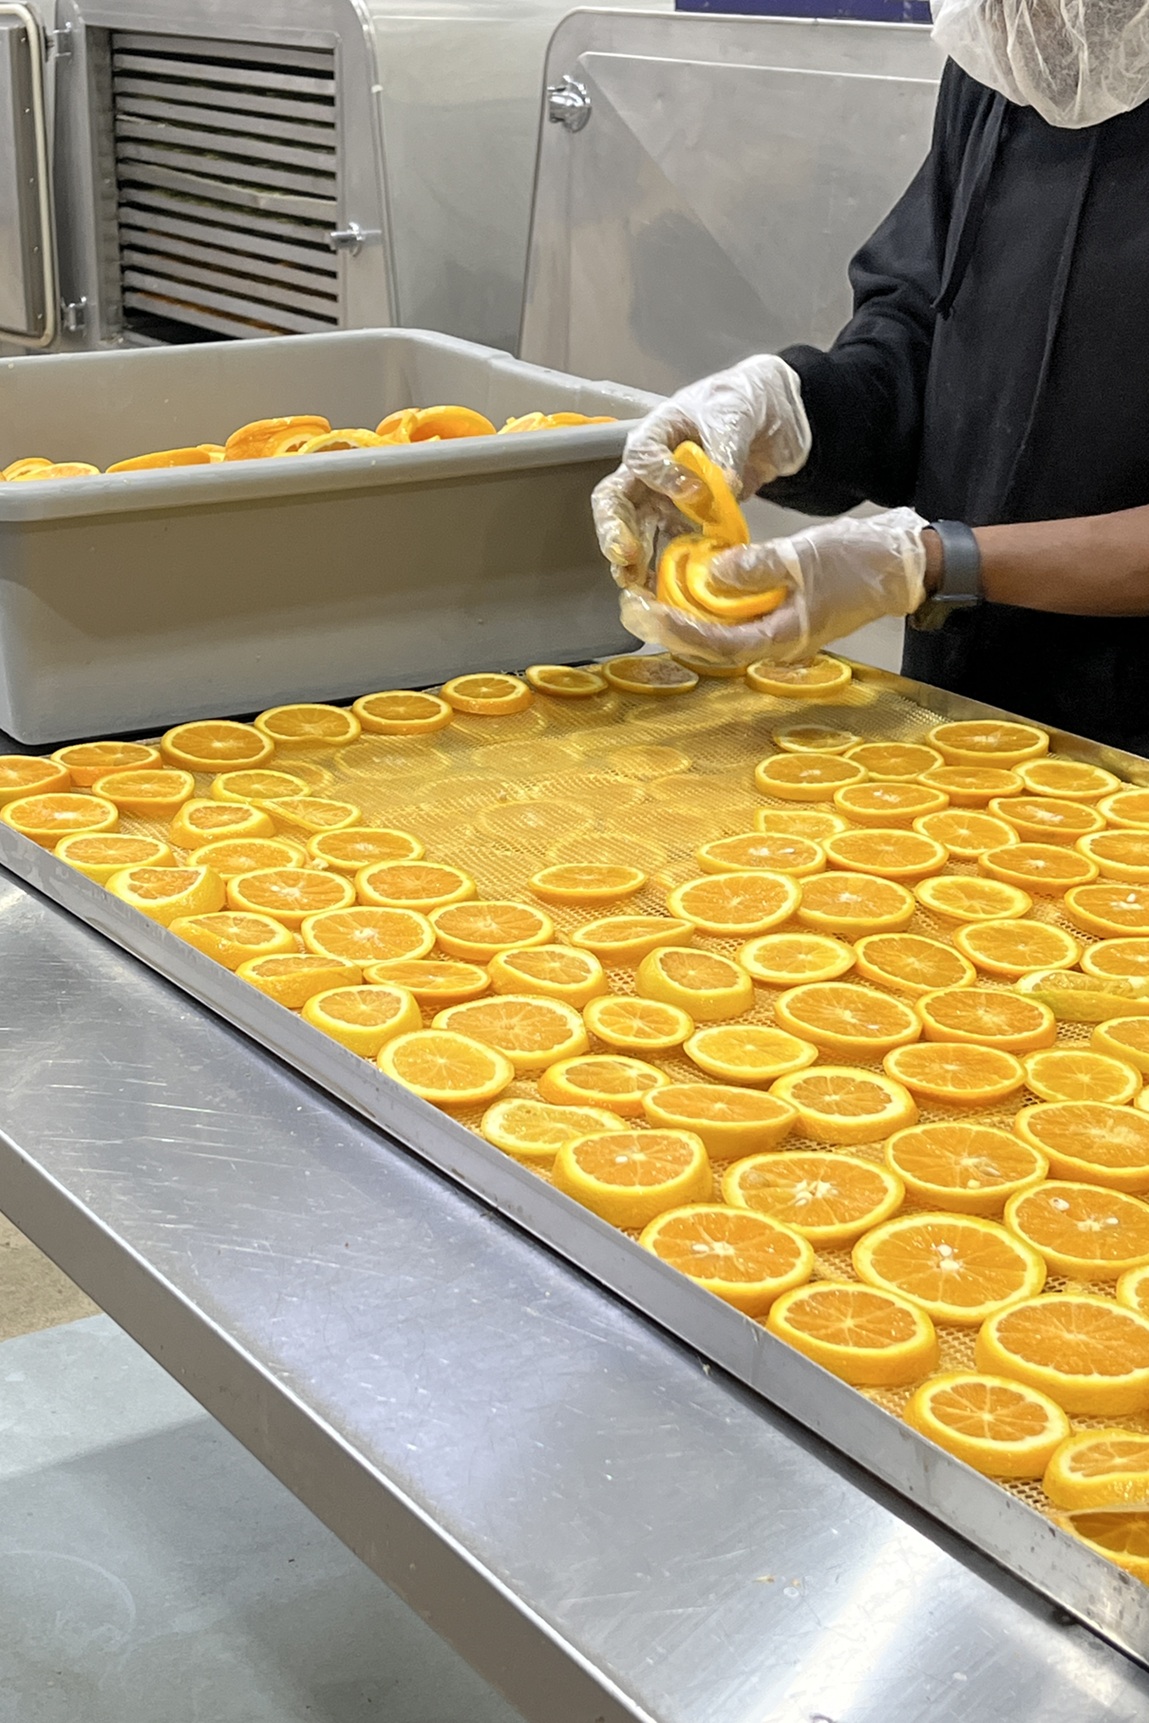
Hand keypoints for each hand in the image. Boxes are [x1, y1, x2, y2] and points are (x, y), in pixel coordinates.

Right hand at [591, 355, 811, 586]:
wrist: (773, 417)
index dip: (661, 477)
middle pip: (617, 501)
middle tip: (626, 557)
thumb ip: (726, 448)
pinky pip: (667, 546)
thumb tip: (722, 485)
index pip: (640, 458)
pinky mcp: (685, 521)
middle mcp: (651, 471)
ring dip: (633, 560)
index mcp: (656, 434)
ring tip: (637, 585)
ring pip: (635, 530)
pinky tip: (667, 589)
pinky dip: (665, 569)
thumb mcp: (735, 414)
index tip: (693, 491)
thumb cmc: (742, 402)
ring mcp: (665, 498)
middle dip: (616, 530)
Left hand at [617, 508, 928, 665]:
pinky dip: (713, 606)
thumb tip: (712, 573)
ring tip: (650, 601)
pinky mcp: (785, 614)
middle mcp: (778, 642)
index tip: (649, 613)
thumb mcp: (805, 557)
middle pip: (714, 645)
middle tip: (632, 608)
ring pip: (724, 633)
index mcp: (784, 637)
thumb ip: (758, 567)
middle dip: (672, 629)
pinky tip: (692, 588)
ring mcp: (782, 630)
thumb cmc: (861, 562)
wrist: (902, 564)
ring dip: (687, 619)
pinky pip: (740, 617)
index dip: (682, 631)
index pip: (721, 643)